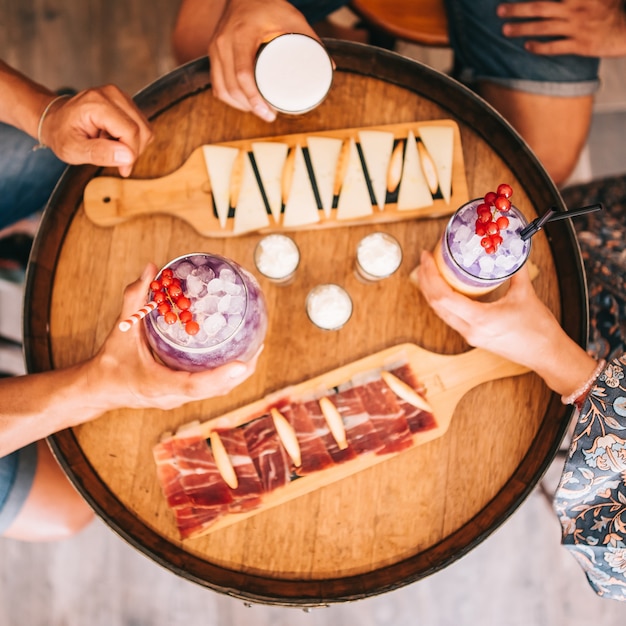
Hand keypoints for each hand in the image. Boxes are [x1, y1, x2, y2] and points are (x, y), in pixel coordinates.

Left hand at [40, 86, 152, 176]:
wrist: (55, 119)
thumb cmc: (61, 134)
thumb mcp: (72, 150)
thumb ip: (99, 153)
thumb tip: (128, 157)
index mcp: (97, 103)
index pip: (131, 131)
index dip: (131, 154)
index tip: (122, 170)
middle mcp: (112, 94)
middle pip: (142, 130)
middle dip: (132, 151)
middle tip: (112, 157)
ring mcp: (121, 96)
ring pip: (145, 129)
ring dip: (132, 145)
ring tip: (109, 144)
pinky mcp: (126, 102)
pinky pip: (141, 126)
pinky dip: (132, 139)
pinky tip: (113, 139)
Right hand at [83, 263, 260, 417]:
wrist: (100, 389)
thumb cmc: (110, 361)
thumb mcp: (122, 328)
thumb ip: (135, 298)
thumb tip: (151, 269)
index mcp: (157, 384)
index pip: (192, 385)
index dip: (219, 376)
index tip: (242, 364)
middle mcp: (172, 396)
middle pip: (213, 391)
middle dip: (238, 374)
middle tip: (257, 349)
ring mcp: (178, 399)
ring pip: (214, 392)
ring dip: (236, 376)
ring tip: (255, 351)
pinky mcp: (180, 396)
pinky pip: (208, 388)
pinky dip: (224, 376)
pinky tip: (236, 357)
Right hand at [208, 0, 320, 120]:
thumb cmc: (269, 5)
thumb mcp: (292, 18)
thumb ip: (311, 40)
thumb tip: (329, 67)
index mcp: (242, 34)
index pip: (243, 74)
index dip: (254, 98)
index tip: (269, 112)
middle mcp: (224, 42)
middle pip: (232, 86)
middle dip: (250, 107)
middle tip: (270, 115)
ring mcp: (216, 48)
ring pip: (222, 89)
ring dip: (240, 106)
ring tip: (260, 111)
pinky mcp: (214, 53)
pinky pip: (217, 84)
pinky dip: (229, 98)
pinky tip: (242, 104)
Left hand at [414, 250, 595, 395]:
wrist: (547, 354)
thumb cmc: (539, 330)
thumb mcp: (525, 293)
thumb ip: (514, 270)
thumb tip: (509, 250)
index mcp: (479, 319)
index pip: (443, 296)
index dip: (431, 275)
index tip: (427, 258)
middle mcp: (470, 330)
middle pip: (436, 304)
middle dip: (426, 280)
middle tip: (424, 260)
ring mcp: (470, 335)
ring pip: (440, 312)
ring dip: (431, 291)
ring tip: (430, 271)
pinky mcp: (473, 337)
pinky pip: (450, 317)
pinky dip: (443, 301)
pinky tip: (444, 288)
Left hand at [497, 0, 625, 56]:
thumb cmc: (611, 8)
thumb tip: (558, 1)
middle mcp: (575, 9)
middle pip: (539, 8)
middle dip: (517, 9)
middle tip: (499, 11)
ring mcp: (577, 28)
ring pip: (543, 28)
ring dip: (522, 28)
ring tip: (505, 30)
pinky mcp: (580, 45)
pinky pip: (555, 47)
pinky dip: (540, 47)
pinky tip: (526, 46)